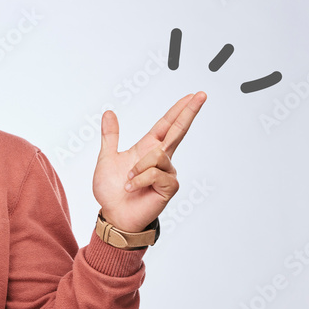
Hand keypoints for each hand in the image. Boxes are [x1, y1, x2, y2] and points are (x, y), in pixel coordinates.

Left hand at [93, 92, 206, 232]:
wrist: (113, 214)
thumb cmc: (112, 190)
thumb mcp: (106, 158)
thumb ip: (110, 136)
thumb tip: (109, 112)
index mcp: (148, 148)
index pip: (167, 124)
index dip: (179, 110)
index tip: (192, 95)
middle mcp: (161, 158)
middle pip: (179, 130)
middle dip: (189, 112)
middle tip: (202, 94)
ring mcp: (167, 173)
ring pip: (157, 155)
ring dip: (137, 168)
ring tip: (128, 181)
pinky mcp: (169, 187)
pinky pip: (154, 174)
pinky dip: (138, 180)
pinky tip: (133, 189)